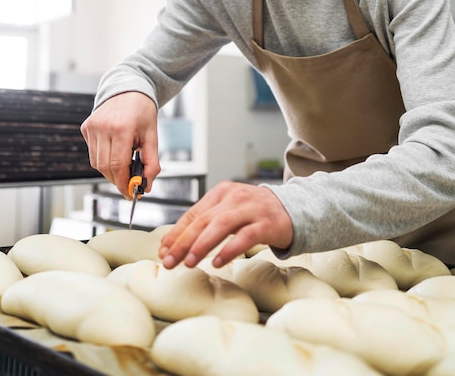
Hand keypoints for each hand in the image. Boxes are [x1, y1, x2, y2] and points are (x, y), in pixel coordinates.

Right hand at [80, 92, 159, 196]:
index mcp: (121, 128)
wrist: (128, 89)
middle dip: (117, 181)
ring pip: (96, 162)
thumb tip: (147, 185)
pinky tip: (114, 151)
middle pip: (105, 167)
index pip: (117, 165)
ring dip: (109, 171)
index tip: (130, 193)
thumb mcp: (152, 135)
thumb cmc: (141, 111)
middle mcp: (103, 127)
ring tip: (123, 166)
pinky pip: (92, 152)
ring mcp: (92, 126)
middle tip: (128, 185)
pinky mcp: (86, 127)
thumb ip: (151, 162)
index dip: (123, 183)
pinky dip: (103, 158)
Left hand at [158, 181, 292, 267]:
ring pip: (221, 225)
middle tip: (168, 261)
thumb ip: (207, 222)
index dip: (176, 232)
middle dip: (183, 242)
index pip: (193, 213)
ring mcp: (251, 209)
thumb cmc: (255, 214)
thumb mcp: (229, 210)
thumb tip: (175, 244)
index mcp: (221, 192)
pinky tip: (219, 262)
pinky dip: (230, 249)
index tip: (163, 250)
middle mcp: (234, 197)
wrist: (292, 209)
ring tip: (189, 262)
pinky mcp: (266, 223)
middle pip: (203, 220)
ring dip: (202, 245)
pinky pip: (245, 236)